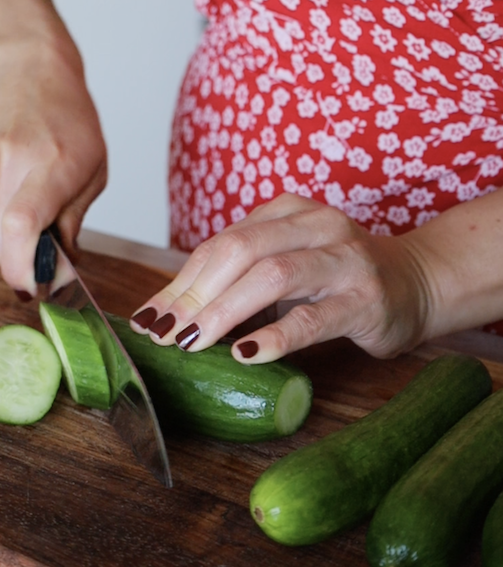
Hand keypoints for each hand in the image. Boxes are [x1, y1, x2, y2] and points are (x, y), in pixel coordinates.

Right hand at [0, 38, 106, 292]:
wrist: (30, 70)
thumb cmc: (69, 119)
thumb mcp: (93, 171)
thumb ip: (72, 225)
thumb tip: (59, 274)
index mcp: (47, 164)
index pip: (20, 227)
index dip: (24, 269)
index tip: (37, 285)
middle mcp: (2, 163)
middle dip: (16, 259)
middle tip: (40, 241)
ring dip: (3, 236)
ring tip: (24, 198)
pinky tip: (6, 183)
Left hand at [131, 194, 434, 362]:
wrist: (416, 284)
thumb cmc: (336, 279)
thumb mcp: (286, 267)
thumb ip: (238, 280)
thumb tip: (169, 317)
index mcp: (287, 211)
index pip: (221, 243)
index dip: (181, 282)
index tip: (150, 318)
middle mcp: (315, 225)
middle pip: (240, 251)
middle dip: (195, 295)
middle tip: (165, 333)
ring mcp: (343, 259)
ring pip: (273, 276)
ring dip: (224, 312)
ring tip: (193, 343)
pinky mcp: (364, 299)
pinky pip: (312, 317)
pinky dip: (274, 336)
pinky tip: (246, 354)